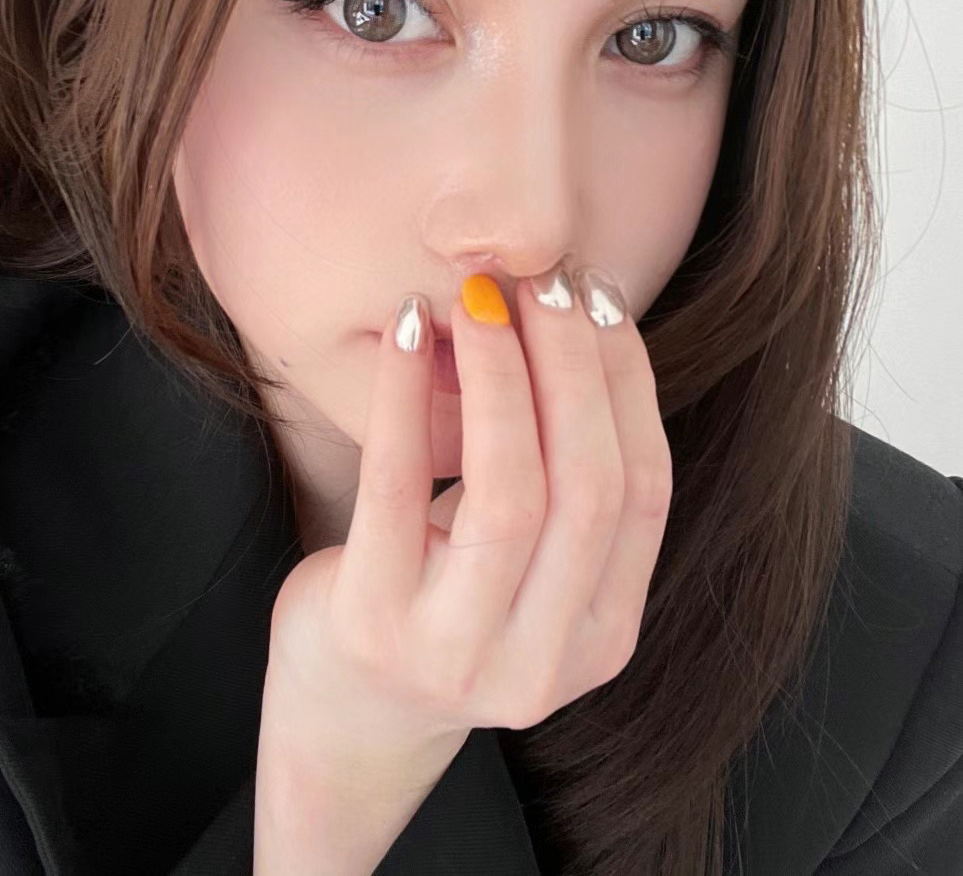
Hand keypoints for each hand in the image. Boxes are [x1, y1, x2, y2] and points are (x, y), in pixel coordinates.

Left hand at [259, 262, 673, 797]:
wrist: (345, 709)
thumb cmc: (446, 599)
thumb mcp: (529, 560)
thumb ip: (567, 474)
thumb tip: (586, 315)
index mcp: (602, 635)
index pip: (644, 490)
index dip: (628, 381)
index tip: (598, 297)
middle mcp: (542, 661)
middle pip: (589, 488)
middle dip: (572, 366)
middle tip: (541, 279)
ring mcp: (456, 654)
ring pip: (511, 495)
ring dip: (502, 375)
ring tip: (479, 297)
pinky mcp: (372, 624)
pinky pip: (399, 487)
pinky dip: (407, 396)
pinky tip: (407, 330)